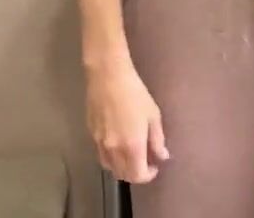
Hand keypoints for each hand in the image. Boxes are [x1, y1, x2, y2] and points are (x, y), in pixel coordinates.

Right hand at [85, 59, 168, 182]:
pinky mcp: (91, 134)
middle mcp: (114, 149)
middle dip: (136, 173)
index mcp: (132, 146)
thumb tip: (162, 156)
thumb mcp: (153, 116)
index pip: (138, 176)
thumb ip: (158, 140)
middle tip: (146, 160)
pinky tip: (119, 145)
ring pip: (110, 167)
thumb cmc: (135, 93)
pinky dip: (111, 158)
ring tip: (132, 154)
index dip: (148, 175)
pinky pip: (101, 155)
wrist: (108, 77)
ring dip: (123, 167)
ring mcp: (99, 143)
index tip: (155, 165)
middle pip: (123, 175)